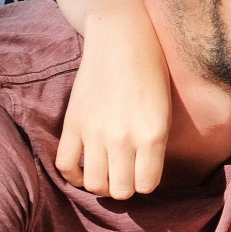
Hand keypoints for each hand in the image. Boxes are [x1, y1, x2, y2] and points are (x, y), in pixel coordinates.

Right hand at [57, 9, 170, 197]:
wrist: (120, 40)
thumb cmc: (151, 74)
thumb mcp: (165, 113)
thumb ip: (154, 146)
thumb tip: (142, 177)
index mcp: (153, 136)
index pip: (147, 185)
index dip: (146, 182)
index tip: (144, 172)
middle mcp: (123, 139)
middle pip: (120, 191)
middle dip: (125, 187)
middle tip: (125, 175)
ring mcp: (95, 133)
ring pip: (94, 184)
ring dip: (101, 184)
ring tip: (106, 173)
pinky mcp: (72, 124)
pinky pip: (65, 165)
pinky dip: (73, 175)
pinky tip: (83, 170)